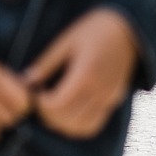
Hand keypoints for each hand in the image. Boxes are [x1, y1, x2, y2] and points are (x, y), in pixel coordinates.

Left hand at [23, 8, 139, 139]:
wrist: (129, 27)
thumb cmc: (95, 28)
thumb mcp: (66, 40)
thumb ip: (46, 64)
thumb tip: (25, 82)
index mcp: (86, 74)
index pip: (57, 105)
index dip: (40, 104)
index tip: (34, 92)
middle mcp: (99, 91)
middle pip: (67, 121)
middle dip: (48, 116)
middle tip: (40, 100)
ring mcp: (109, 98)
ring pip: (81, 128)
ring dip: (62, 124)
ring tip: (54, 107)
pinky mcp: (114, 100)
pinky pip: (94, 124)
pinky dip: (78, 124)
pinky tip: (69, 110)